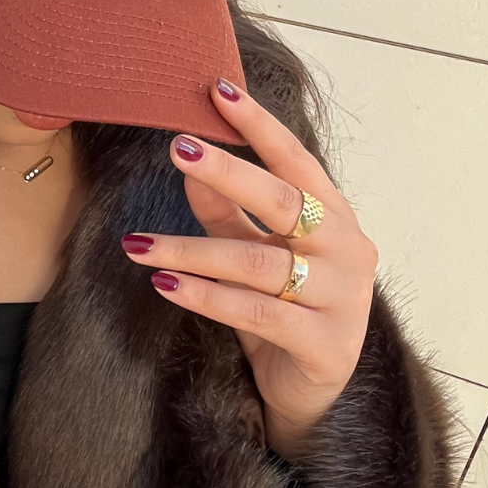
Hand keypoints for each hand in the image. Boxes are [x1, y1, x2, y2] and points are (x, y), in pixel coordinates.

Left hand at [122, 78, 377, 459]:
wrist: (310, 394)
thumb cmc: (283, 314)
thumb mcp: (253, 256)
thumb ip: (227, 213)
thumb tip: (190, 162)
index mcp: (336, 218)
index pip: (297, 161)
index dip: (259, 126)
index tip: (217, 92)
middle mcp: (348, 250)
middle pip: (283, 202)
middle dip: (228, 172)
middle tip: (178, 147)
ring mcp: (343, 299)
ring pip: (258, 263)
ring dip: (192, 250)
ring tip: (140, 245)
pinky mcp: (325, 345)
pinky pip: (255, 312)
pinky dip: (206, 297)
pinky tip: (166, 286)